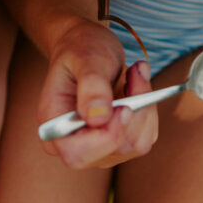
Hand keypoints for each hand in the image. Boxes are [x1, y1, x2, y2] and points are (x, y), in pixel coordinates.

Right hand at [38, 21, 157, 168]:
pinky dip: (148, 111)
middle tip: (136, 75)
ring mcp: (96, 148)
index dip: (106, 136)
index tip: (125, 106)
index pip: (77, 153)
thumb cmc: (81, 49)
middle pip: (113, 151)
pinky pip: (145, 137)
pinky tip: (136, 87)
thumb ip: (91, 86)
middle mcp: (71, 144)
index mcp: (53, 126)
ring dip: (144, 108)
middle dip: (134, 115)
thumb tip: (97, 118)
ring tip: (135, 75)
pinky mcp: (118, 143)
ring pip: (135, 145)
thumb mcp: (86, 59)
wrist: (87, 48)